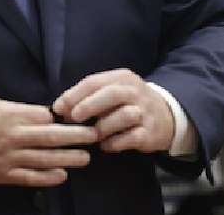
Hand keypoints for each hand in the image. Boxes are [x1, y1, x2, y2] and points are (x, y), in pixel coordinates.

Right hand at [0, 96, 97, 186]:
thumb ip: (18, 108)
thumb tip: (42, 114)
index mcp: (10, 115)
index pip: (45, 116)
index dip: (62, 117)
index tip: (76, 117)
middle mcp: (12, 136)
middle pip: (51, 136)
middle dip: (77, 136)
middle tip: (95, 135)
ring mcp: (8, 158)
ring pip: (45, 159)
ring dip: (68, 158)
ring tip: (87, 158)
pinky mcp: (2, 175)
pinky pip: (29, 177)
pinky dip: (47, 177)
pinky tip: (63, 175)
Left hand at [53, 68, 179, 153]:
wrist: (166, 115)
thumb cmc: (127, 103)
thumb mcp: (111, 91)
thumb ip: (87, 96)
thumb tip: (58, 108)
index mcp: (122, 78)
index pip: (95, 82)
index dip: (74, 95)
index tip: (58, 109)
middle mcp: (135, 92)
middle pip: (112, 93)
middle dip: (89, 106)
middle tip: (73, 118)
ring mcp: (144, 112)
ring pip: (124, 116)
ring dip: (103, 127)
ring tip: (94, 135)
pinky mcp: (150, 132)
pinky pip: (131, 137)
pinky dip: (115, 143)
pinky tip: (106, 145)